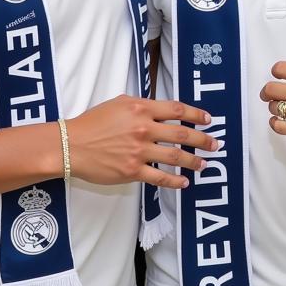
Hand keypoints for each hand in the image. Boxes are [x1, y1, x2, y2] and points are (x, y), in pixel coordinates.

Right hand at [66, 95, 216, 189]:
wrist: (70, 145)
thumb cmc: (92, 122)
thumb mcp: (119, 104)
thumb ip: (142, 105)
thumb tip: (161, 109)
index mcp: (141, 109)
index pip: (176, 110)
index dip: (196, 114)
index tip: (208, 119)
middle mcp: (143, 128)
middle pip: (181, 134)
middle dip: (202, 139)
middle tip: (215, 144)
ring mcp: (139, 151)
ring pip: (175, 157)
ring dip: (194, 161)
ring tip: (204, 163)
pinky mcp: (132, 171)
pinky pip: (160, 177)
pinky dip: (175, 181)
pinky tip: (184, 182)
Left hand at [260, 35, 285, 148]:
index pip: (278, 69)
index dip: (276, 72)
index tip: (278, 76)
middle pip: (270, 89)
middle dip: (269, 91)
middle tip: (271, 94)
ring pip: (273, 108)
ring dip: (275, 107)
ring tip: (283, 107)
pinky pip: (278, 126)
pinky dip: (276, 123)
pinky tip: (281, 120)